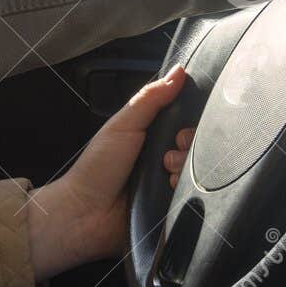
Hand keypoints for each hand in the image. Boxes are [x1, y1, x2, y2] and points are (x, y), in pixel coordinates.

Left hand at [27, 64, 192, 279]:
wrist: (85, 214)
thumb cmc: (97, 168)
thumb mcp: (123, 125)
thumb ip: (150, 98)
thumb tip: (178, 72)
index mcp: (153, 137)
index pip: (187, 124)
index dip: (192, 125)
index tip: (181, 130)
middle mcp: (165, 160)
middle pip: (198, 148)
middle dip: (188, 149)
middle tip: (168, 154)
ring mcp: (170, 185)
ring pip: (200, 173)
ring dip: (185, 172)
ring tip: (164, 176)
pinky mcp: (174, 210)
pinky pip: (196, 200)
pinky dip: (188, 195)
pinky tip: (170, 192)